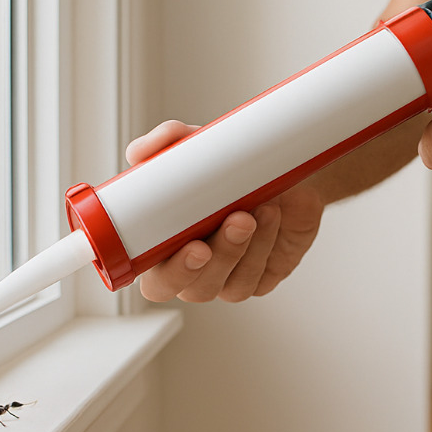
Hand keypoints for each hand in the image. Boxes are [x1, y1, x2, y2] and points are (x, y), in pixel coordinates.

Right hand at [125, 120, 325, 302]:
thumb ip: (169, 142)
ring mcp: (229, 275)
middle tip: (212, 238)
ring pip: (226, 286)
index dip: (168, 273)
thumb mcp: (202, 145)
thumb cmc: (238, 165)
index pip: (155, 280)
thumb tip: (141, 153)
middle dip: (199, 269)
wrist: (291, 168)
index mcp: (170, 246)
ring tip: (252, 212)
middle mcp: (198, 267)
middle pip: (189, 290)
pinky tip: (271, 218)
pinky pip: (257, 277)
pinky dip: (263, 247)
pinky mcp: (260, 277)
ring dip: (236, 250)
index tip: (191, 245)